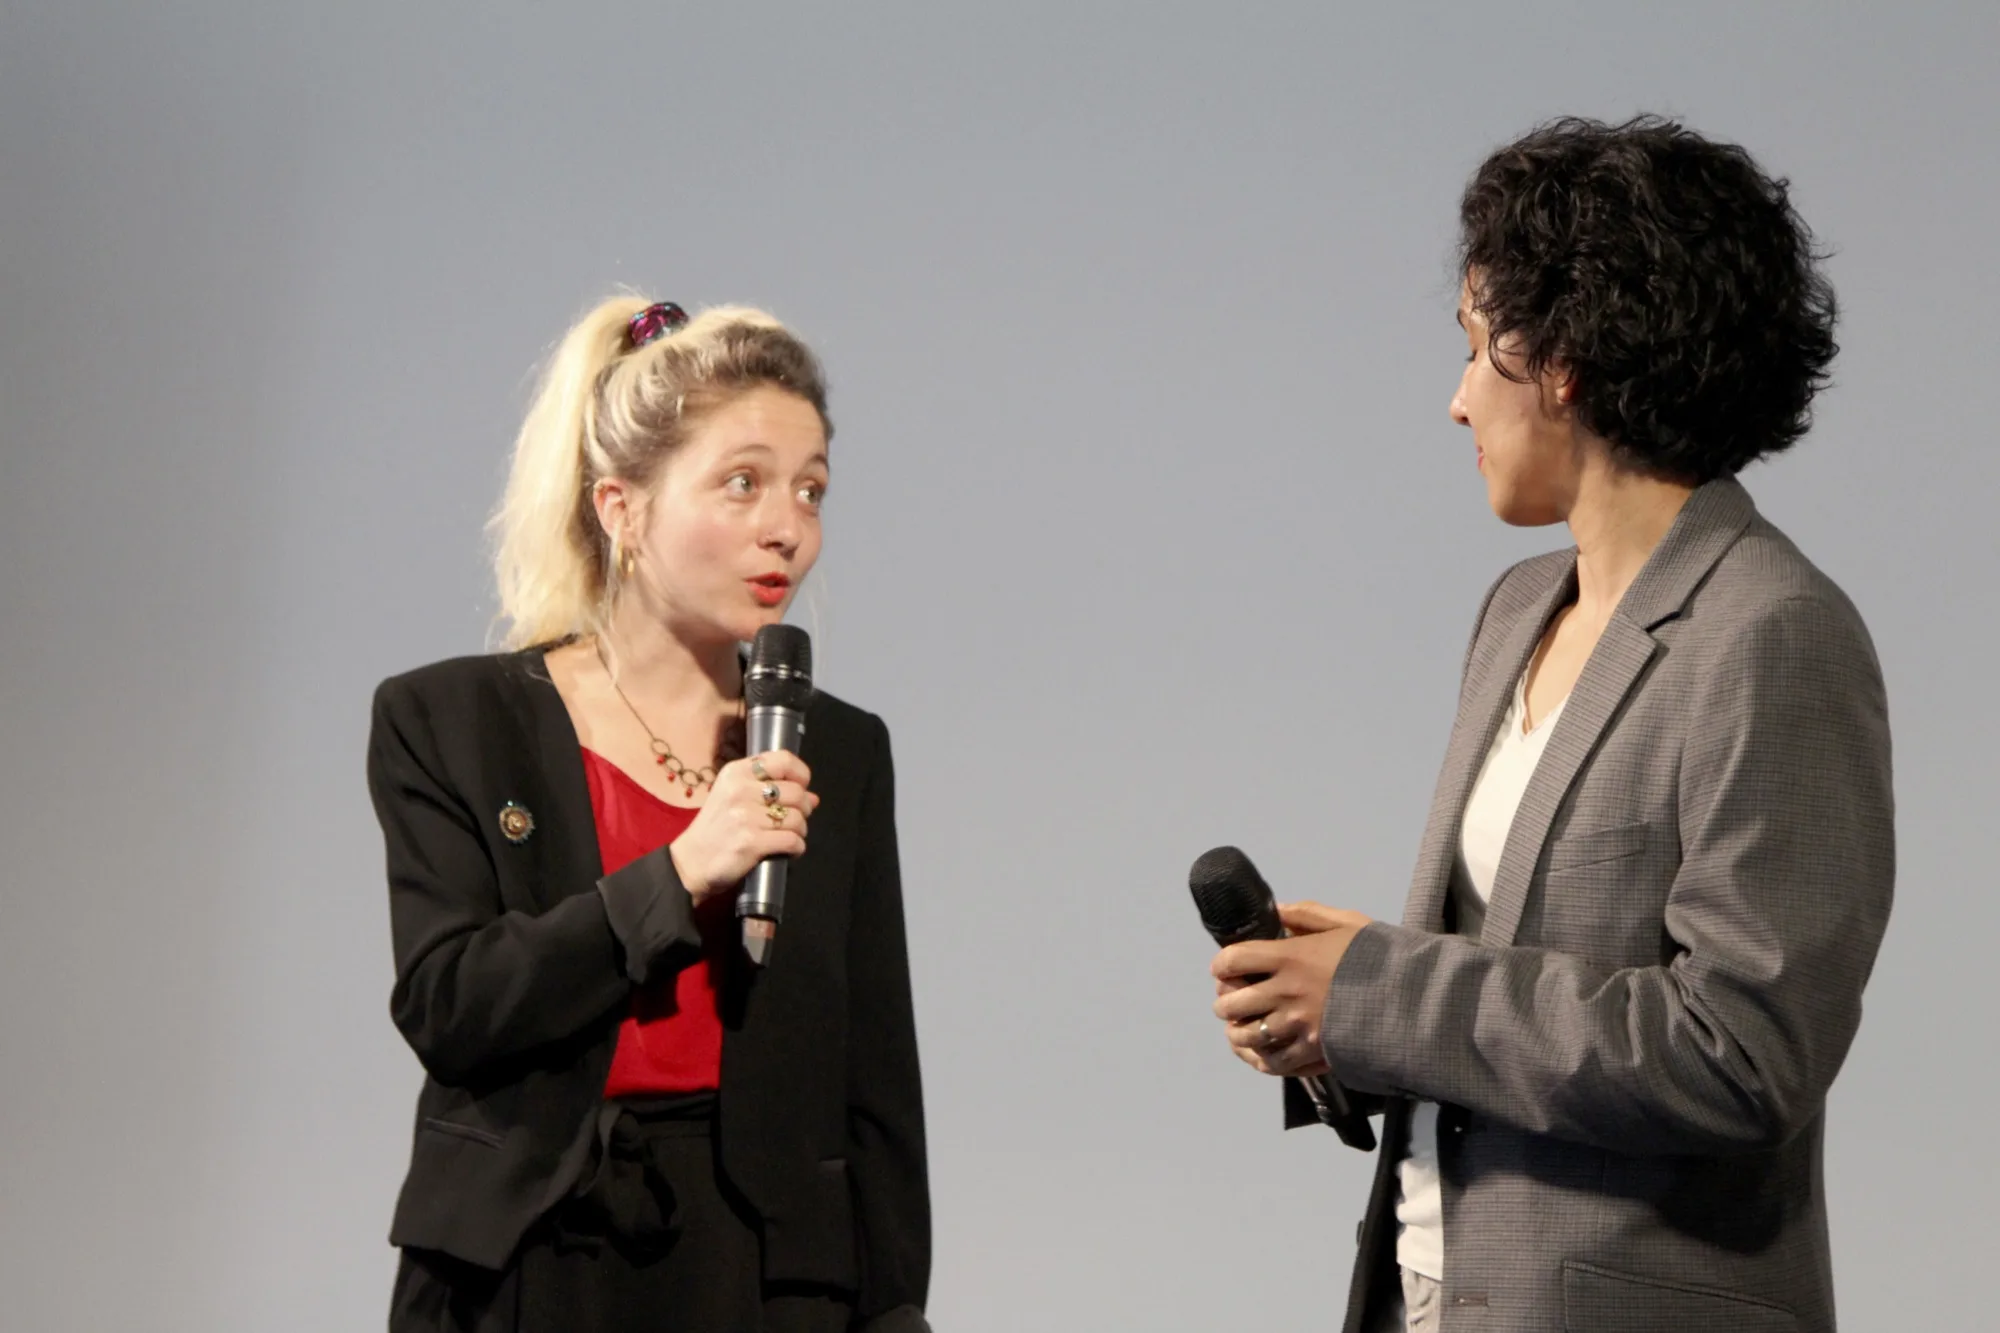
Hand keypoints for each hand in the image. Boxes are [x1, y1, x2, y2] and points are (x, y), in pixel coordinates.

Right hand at [669, 750, 817, 905]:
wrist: (690, 863)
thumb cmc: (716, 829)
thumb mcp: (734, 798)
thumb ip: (772, 791)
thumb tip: (813, 798)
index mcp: (736, 772)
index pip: (784, 760)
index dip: (801, 775)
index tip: (800, 789)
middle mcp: (740, 790)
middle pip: (796, 792)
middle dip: (803, 809)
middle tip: (793, 820)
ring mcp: (745, 816)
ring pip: (797, 818)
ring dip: (800, 831)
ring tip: (788, 836)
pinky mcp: (751, 842)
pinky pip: (793, 841)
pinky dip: (797, 848)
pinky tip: (788, 850)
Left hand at [1210, 902, 1371, 1076]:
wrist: (1412, 997)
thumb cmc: (1379, 957)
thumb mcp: (1347, 923)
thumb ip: (1308, 915)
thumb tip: (1279, 911)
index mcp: (1290, 957)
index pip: (1233, 959)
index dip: (1222, 964)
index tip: (1225, 968)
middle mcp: (1286, 992)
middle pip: (1232, 1002)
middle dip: (1225, 1001)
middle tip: (1230, 1000)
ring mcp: (1297, 1025)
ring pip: (1246, 1035)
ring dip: (1237, 1031)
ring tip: (1239, 1028)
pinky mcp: (1312, 1051)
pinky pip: (1273, 1062)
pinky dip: (1260, 1059)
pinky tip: (1259, 1053)